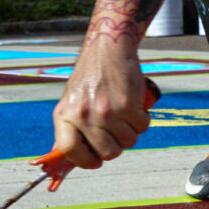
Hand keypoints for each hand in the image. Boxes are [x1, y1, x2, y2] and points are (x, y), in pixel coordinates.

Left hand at [50, 0, 177, 168]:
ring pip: (128, 142)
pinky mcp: (127, 105)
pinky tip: (135, 107)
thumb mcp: (72, 101)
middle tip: (116, 134)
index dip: (85, 161)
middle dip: (116, 148)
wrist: (108, 48)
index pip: (70, 151)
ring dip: (131, 133)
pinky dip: (142, 120)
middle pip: (106, 153)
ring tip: (125, 115)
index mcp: (65, 115)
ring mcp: (106, 111)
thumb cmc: (91, 76)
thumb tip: (77, 158)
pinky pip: (141, 127)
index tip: (95, 161)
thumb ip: (73, 128)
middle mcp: (83, 115)